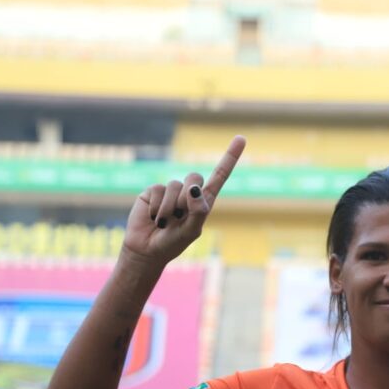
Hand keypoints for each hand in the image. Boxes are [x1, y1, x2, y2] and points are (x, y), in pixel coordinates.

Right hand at [122, 136, 245, 266]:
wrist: (147, 250)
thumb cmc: (172, 243)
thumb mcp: (191, 231)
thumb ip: (198, 211)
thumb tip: (195, 189)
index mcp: (203, 201)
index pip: (219, 176)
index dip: (229, 157)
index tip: (241, 138)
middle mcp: (188, 193)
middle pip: (195, 177)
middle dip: (188, 195)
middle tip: (180, 215)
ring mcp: (170, 191)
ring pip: (175, 186)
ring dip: (170, 209)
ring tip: (165, 223)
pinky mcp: (153, 191)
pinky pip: (158, 190)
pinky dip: (158, 208)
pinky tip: (154, 218)